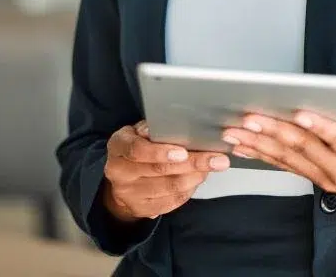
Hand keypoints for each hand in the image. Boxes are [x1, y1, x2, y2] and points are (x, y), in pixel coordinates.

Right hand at [102, 121, 229, 222]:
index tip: (184, 152)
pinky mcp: (142, 209)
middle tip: (217, 159)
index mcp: (118, 147)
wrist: (120, 180)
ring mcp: (130, 194)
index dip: (161, 152)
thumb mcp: (137, 132)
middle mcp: (120, 173)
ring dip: (196, 176)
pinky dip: (190, 189)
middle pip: (160, 170)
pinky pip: (172, 201)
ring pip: (170, 187)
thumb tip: (172, 127)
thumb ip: (153, 129)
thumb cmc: (135, 147)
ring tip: (212, 166)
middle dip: (192, 164)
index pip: (137, 150)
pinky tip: (199, 178)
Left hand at [221, 98, 335, 223]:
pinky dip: (264, 157)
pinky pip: (287, 168)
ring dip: (259, 144)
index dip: (320, 126)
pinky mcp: (318, 181)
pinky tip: (244, 148)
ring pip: (288, 159)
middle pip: (304, 148)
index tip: (300, 112)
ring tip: (235, 132)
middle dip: (273, 131)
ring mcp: (326, 178)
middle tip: (249, 118)